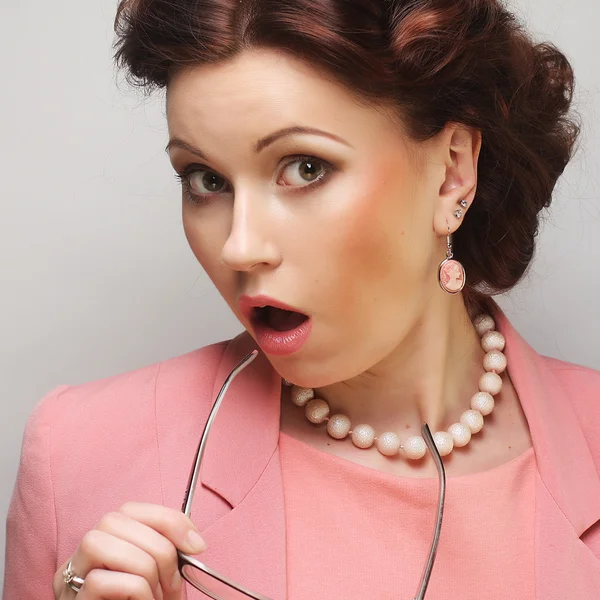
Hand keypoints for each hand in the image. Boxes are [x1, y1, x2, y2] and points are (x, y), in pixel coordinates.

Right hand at [52, 502, 206, 599]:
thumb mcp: (159, 576)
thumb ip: (166, 551)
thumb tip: (193, 542)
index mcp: (104, 544)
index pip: (129, 509)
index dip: (168, 519)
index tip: (197, 545)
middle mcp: (80, 558)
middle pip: (114, 520)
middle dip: (158, 547)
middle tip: (174, 584)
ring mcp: (70, 581)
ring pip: (101, 543)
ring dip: (145, 569)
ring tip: (157, 597)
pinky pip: (101, 581)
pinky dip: (136, 591)